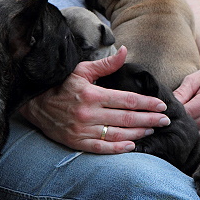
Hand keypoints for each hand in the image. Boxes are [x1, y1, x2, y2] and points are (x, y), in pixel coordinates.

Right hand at [20, 48, 169, 153]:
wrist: (33, 103)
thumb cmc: (61, 84)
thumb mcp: (82, 70)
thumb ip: (106, 64)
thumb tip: (125, 50)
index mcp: (92, 94)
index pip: (128, 100)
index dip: (148, 103)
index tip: (162, 105)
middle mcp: (89, 113)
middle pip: (127, 118)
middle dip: (150, 119)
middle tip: (166, 120)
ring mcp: (82, 130)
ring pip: (118, 134)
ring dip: (139, 133)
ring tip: (153, 130)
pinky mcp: (76, 142)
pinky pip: (101, 148)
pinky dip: (118, 148)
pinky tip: (132, 146)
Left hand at [174, 56, 199, 140]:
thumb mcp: (194, 79)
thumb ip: (181, 93)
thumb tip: (167, 107)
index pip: (189, 112)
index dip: (176, 113)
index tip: (166, 112)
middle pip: (194, 124)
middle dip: (181, 122)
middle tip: (169, 118)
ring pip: (199, 133)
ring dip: (188, 130)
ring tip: (180, 121)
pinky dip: (197, 133)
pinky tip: (190, 125)